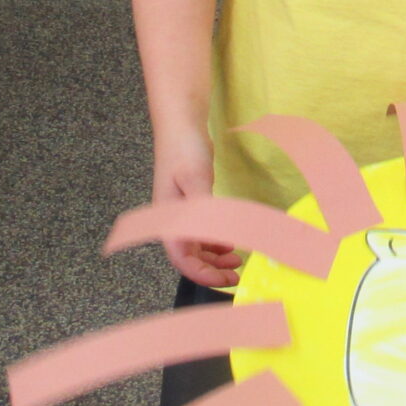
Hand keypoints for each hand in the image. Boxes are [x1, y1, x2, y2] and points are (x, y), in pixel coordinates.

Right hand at [152, 130, 240, 286]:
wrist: (181, 123)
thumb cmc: (183, 148)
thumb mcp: (196, 179)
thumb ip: (204, 211)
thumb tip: (216, 240)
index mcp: (168, 218)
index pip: (181, 259)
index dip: (202, 275)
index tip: (225, 282)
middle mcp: (171, 220)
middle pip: (188, 257)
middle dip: (211, 270)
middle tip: (236, 277)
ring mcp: (180, 212)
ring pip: (195, 246)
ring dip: (214, 257)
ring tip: (237, 261)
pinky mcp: (191, 203)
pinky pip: (201, 231)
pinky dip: (215, 241)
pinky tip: (228, 243)